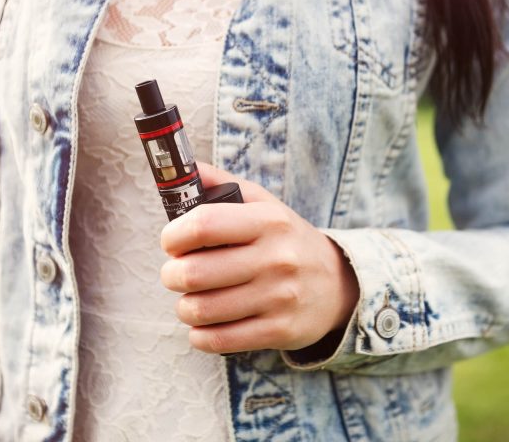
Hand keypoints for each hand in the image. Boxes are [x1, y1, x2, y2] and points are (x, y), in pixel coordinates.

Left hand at [160, 162, 359, 353]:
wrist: (337, 284)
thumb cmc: (285, 240)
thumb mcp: (262, 204)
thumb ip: (219, 183)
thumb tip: (181, 168)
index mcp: (268, 221)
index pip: (203, 225)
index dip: (173, 235)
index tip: (171, 241)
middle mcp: (276, 258)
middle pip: (194, 272)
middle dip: (171, 274)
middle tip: (176, 272)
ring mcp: (279, 298)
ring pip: (201, 309)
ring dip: (184, 306)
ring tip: (190, 298)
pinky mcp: (279, 331)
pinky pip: (218, 339)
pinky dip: (200, 334)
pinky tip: (204, 323)